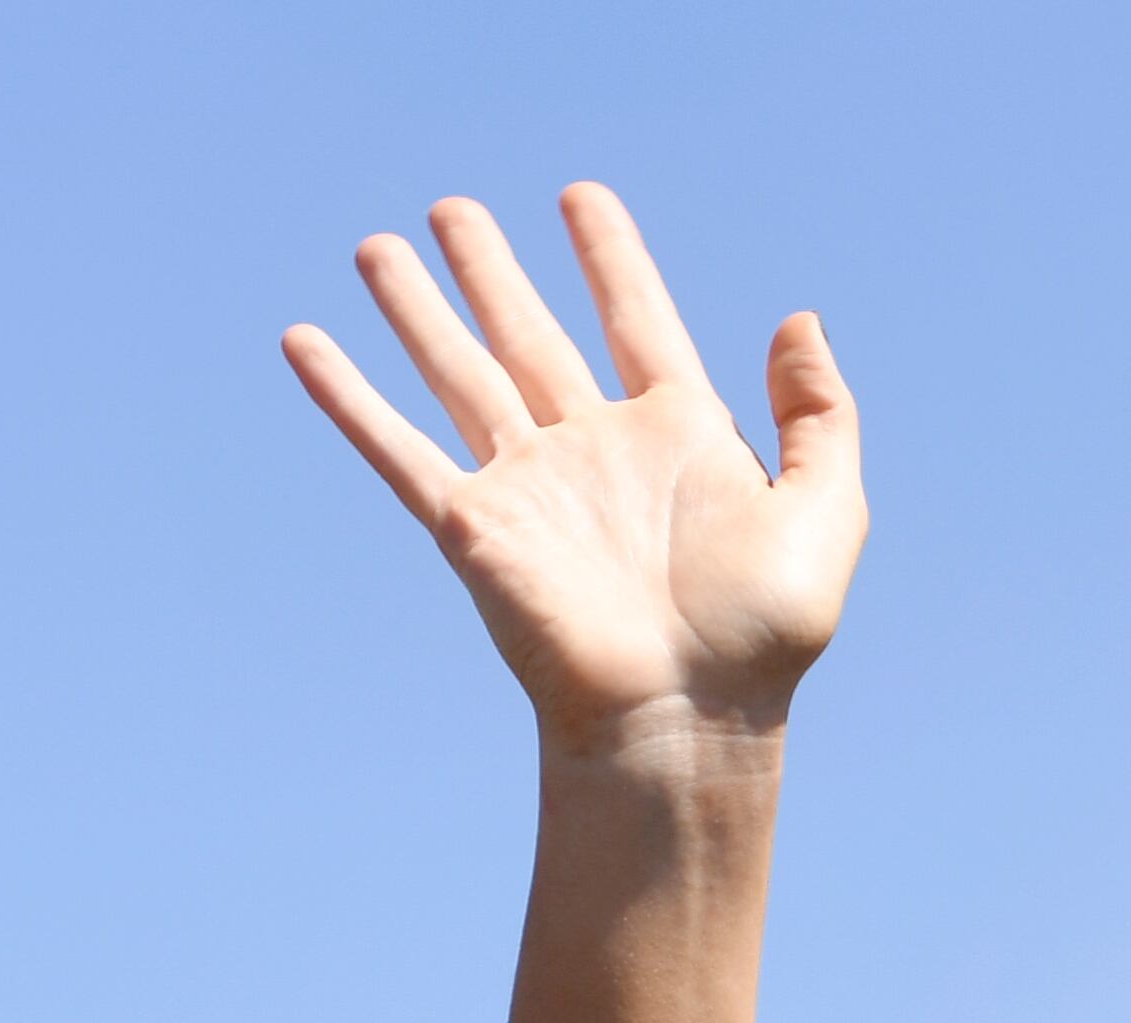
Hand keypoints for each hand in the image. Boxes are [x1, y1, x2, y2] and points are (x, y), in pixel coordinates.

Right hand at [285, 185, 864, 756]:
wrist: (682, 717)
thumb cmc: (760, 635)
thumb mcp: (825, 513)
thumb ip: (821, 414)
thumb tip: (798, 318)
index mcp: (679, 438)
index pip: (637, 318)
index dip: (609, 257)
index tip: (580, 196)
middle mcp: (596, 451)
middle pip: (530, 335)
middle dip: (491, 271)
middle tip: (453, 208)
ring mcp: (529, 487)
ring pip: (460, 373)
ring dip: (417, 311)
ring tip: (380, 247)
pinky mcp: (473, 528)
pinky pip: (398, 448)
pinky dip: (350, 397)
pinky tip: (305, 342)